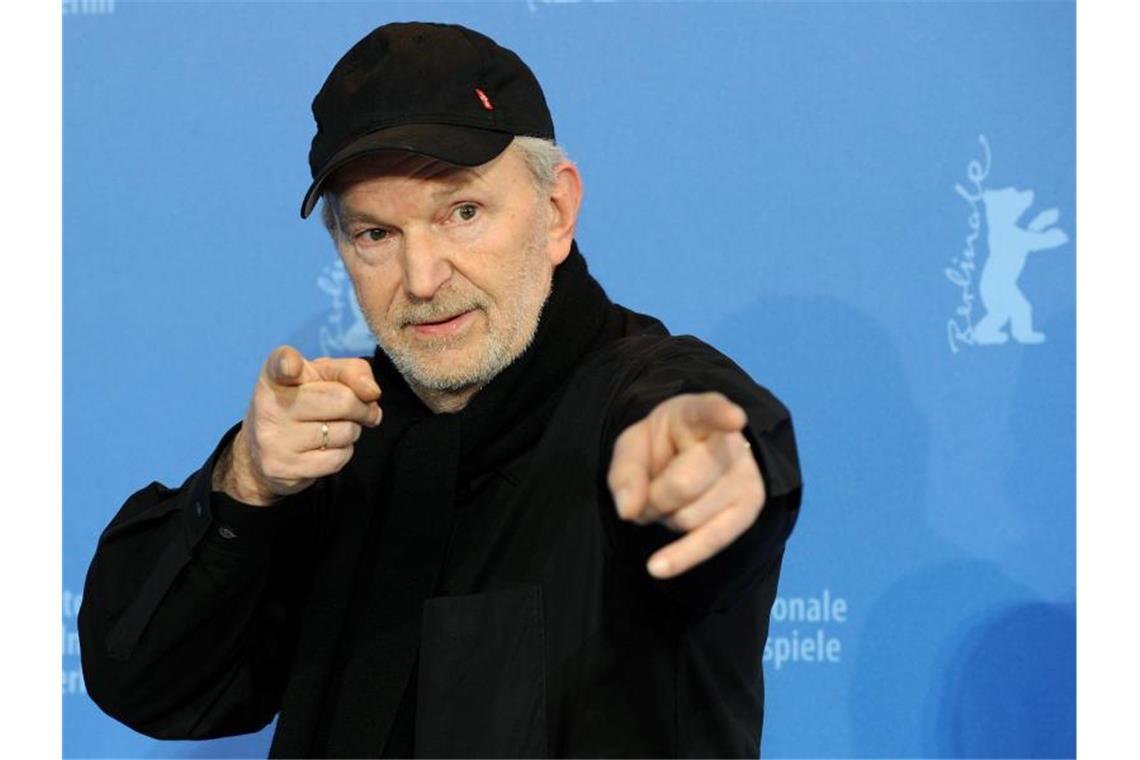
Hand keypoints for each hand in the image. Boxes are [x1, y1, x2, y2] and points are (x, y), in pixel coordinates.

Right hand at [213, 345, 382, 504]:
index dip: (288, 364)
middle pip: (342, 400)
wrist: (264, 450)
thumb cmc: (302, 402)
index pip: (281, 364)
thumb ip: (351, 371)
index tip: (292, 367)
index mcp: (274, 376)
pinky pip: (338, 459)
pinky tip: (327, 447)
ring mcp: (274, 439)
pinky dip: (343, 452)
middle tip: (359, 409)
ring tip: (333, 427)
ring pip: (346, 432)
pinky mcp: (284, 468)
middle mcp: (269, 405)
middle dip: (362, 407)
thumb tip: (372, 392)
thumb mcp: (321, 376)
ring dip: (352, 430)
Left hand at [607, 392, 765, 578]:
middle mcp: (730, 444)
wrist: (694, 458)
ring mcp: (745, 478)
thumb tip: (629, 512)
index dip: (721, 414)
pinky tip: (658, 567)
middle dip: (652, 499)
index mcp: (698, 414)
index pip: (710, 411)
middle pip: (683, 486)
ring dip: (665, 518)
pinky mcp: (748, 510)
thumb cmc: (663, 447)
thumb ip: (625, 472)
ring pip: (689, 518)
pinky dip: (681, 557)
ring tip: (668, 500)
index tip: (734, 418)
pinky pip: (711, 541)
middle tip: (647, 491)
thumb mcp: (634, 446)